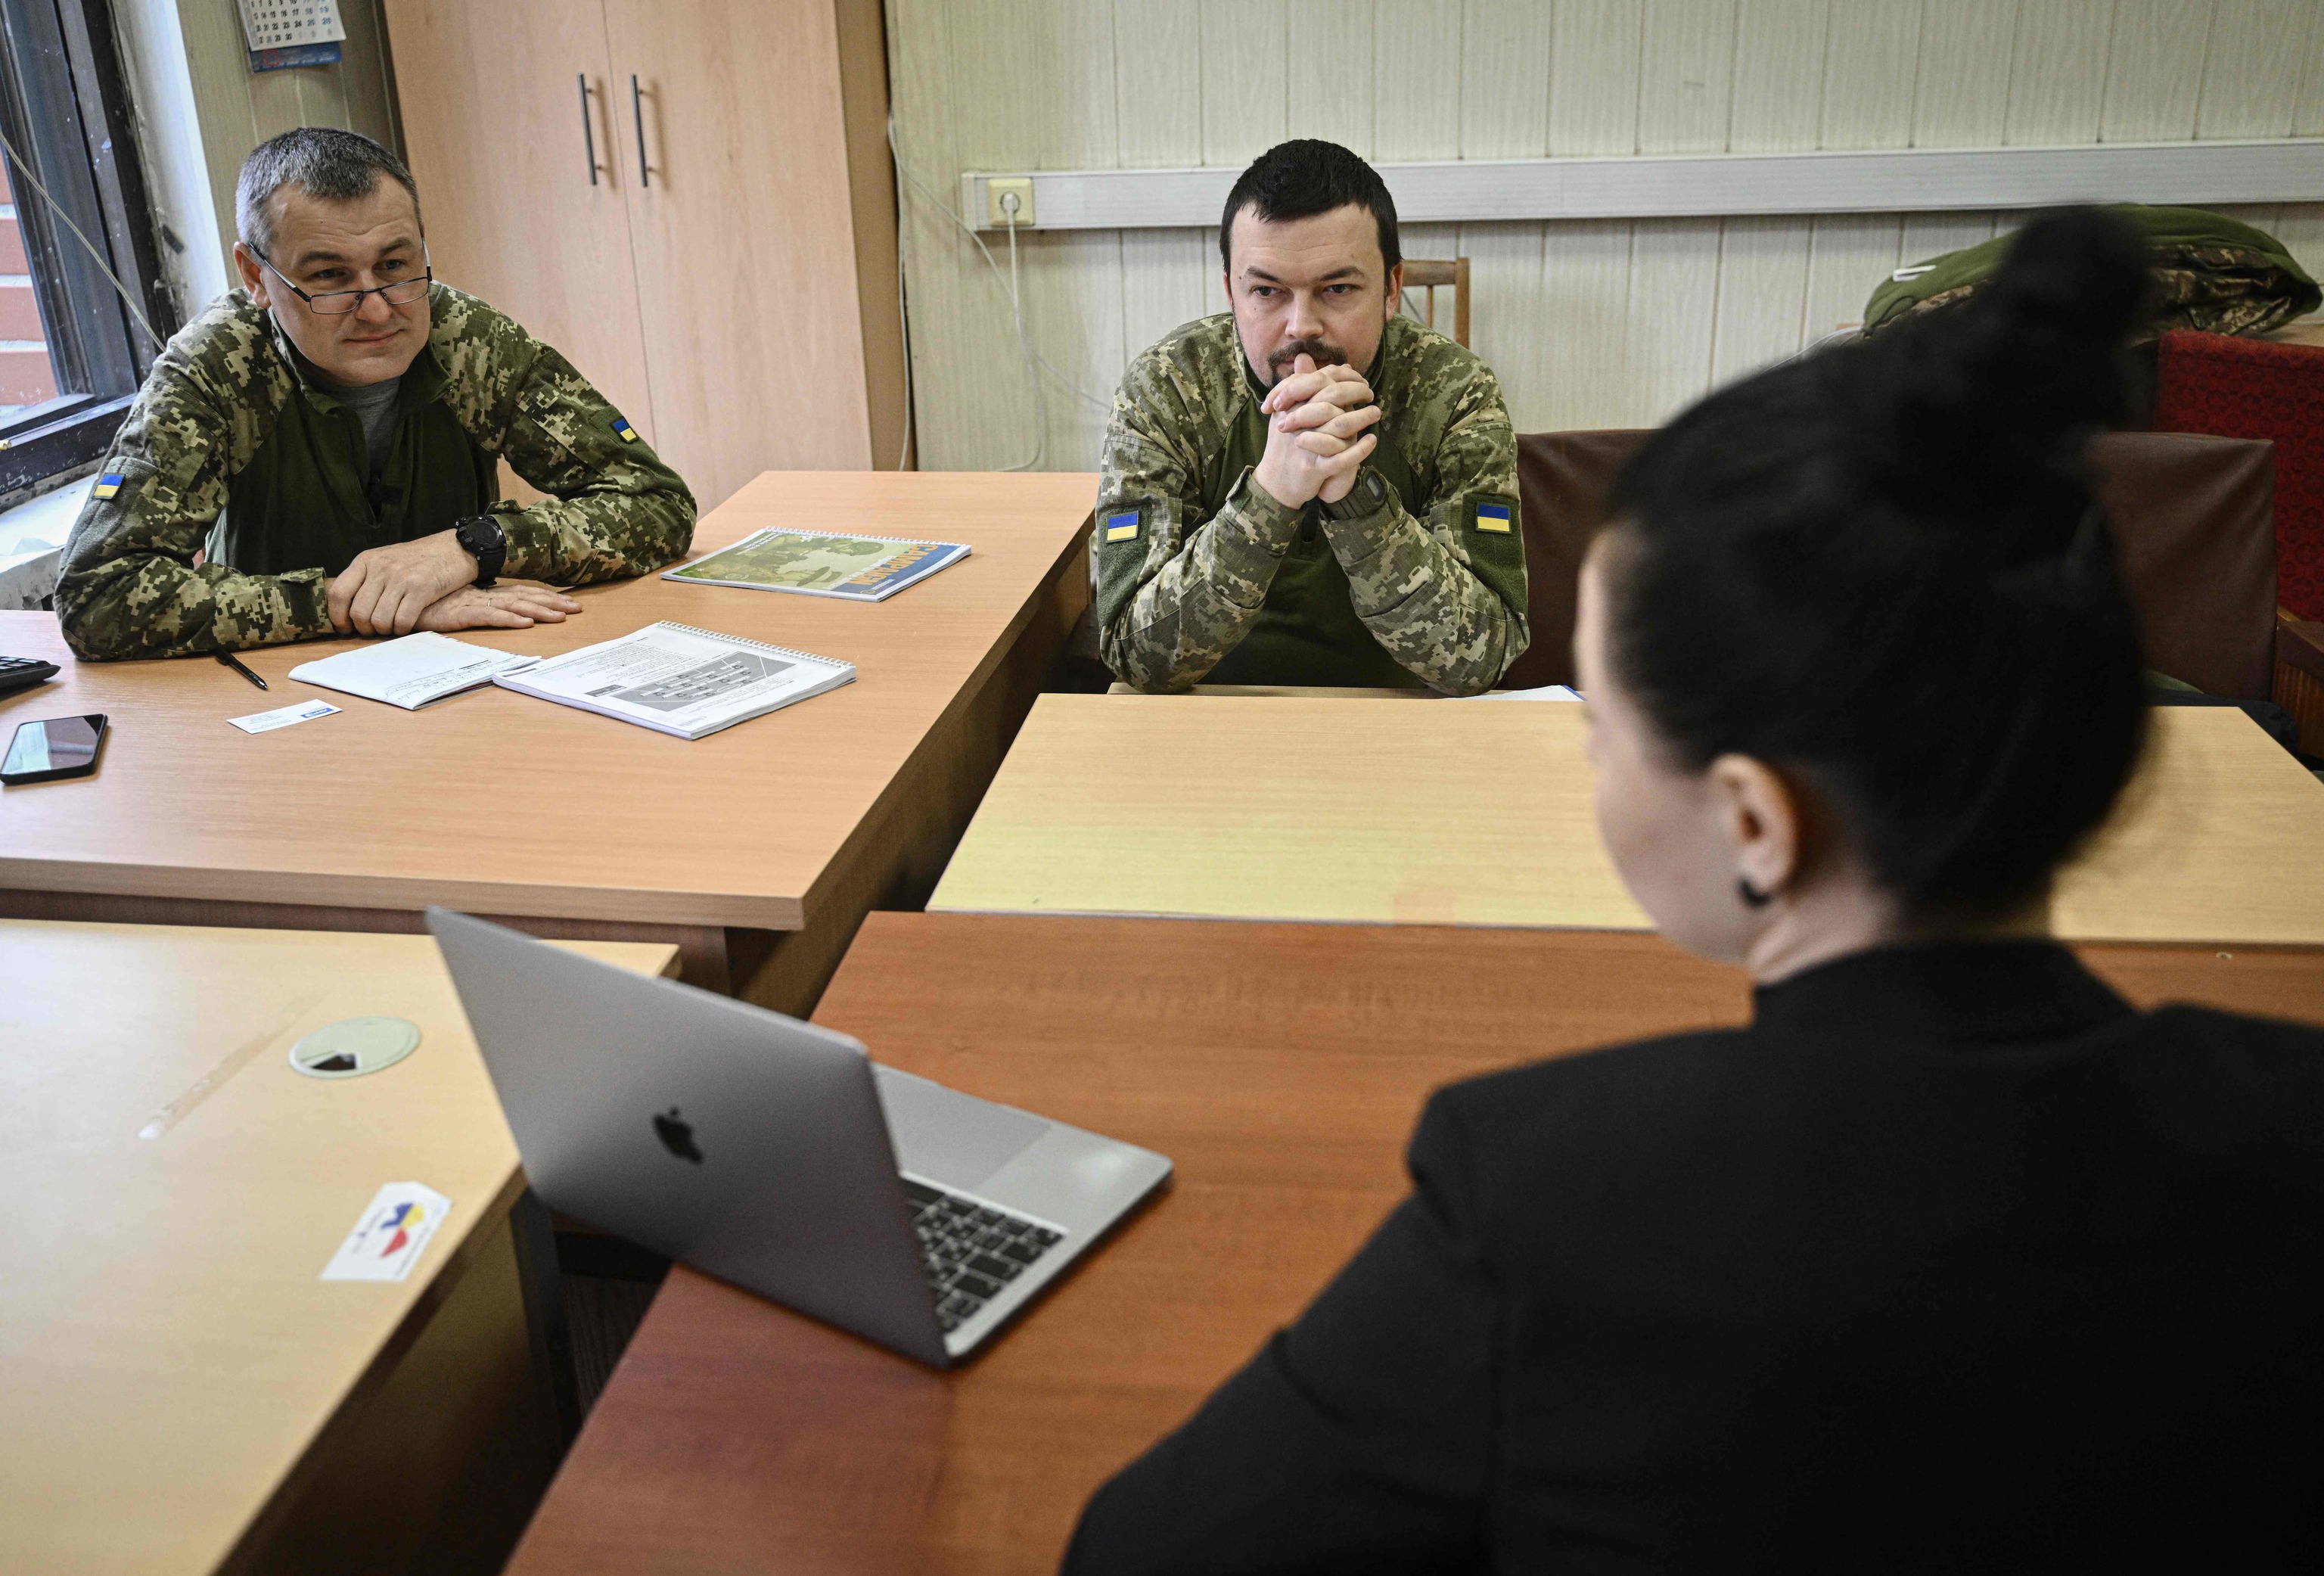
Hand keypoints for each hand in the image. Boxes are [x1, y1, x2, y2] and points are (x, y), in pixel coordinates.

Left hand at [328, 529, 479, 635]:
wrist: (454, 548)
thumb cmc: (419, 559)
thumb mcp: (385, 560)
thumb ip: (366, 579)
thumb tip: (347, 610)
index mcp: (366, 561)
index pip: (339, 593)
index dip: (338, 617)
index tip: (346, 628)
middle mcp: (380, 568)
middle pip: (359, 612)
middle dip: (365, 628)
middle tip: (375, 630)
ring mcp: (400, 578)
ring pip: (379, 620)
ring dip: (385, 631)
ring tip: (392, 626)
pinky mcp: (421, 589)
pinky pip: (402, 621)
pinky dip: (402, 629)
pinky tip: (406, 625)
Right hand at [413, 582, 580, 632]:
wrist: (395, 598)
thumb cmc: (421, 602)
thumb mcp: (451, 605)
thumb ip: (469, 607)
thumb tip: (487, 612)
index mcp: (481, 593)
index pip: (518, 593)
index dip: (543, 596)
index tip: (567, 601)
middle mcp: (481, 596)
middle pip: (524, 597)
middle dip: (552, 602)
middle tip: (578, 607)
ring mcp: (472, 603)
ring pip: (513, 605)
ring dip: (539, 610)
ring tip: (562, 616)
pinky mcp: (460, 614)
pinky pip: (489, 616)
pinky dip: (509, 619)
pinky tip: (526, 622)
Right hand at [1252, 354, 1381, 508]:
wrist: (1274, 483)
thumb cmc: (1284, 445)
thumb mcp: (1286, 412)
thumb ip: (1298, 386)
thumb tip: (1305, 357)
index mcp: (1289, 407)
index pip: (1319, 380)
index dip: (1343, 376)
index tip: (1359, 378)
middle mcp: (1296, 423)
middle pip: (1331, 398)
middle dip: (1355, 391)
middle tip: (1370, 393)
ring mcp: (1305, 446)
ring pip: (1339, 426)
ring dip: (1362, 416)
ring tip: (1376, 412)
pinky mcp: (1314, 468)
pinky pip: (1342, 458)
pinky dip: (1360, 449)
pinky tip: (1372, 440)